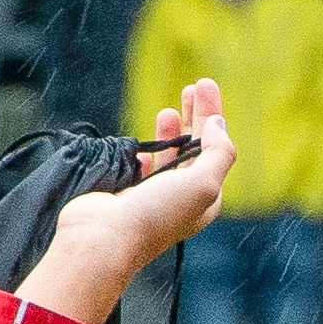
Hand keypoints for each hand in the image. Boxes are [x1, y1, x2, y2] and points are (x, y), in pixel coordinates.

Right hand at [19, 96, 228, 323]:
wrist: (103, 238)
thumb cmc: (155, 214)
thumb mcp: (202, 184)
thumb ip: (219, 153)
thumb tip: (219, 124)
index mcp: (204, 199)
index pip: (215, 151)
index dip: (213, 118)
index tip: (206, 88)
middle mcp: (182, 199)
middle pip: (195, 150)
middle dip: (196, 116)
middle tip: (195, 84)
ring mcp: (153, 197)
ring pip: (169, 157)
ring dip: (172, 131)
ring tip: (170, 110)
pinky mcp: (126, 193)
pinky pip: (142, 169)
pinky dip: (147, 153)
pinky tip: (146, 146)